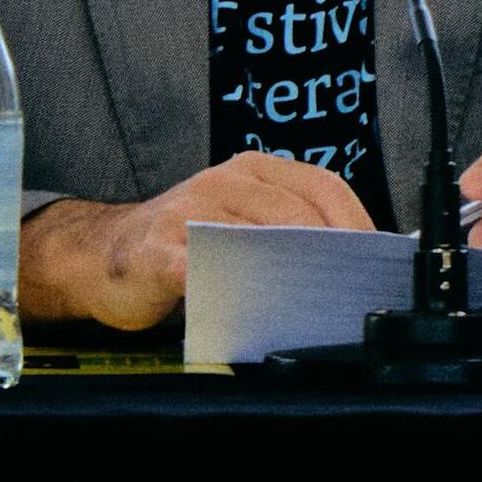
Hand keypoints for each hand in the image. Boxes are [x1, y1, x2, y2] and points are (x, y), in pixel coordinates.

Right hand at [23, 153, 374, 333]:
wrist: (106, 254)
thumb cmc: (184, 243)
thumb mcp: (241, 221)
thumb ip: (287, 232)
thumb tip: (355, 267)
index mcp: (251, 170)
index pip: (322, 186)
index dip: (357, 225)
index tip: (375, 264)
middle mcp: (221, 182)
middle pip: (295, 215)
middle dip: (332, 258)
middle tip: (352, 293)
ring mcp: (187, 213)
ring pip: (256, 241)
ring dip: (292, 278)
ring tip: (316, 306)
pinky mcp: (159, 252)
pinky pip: (203, 270)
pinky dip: (234, 291)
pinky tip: (252, 311)